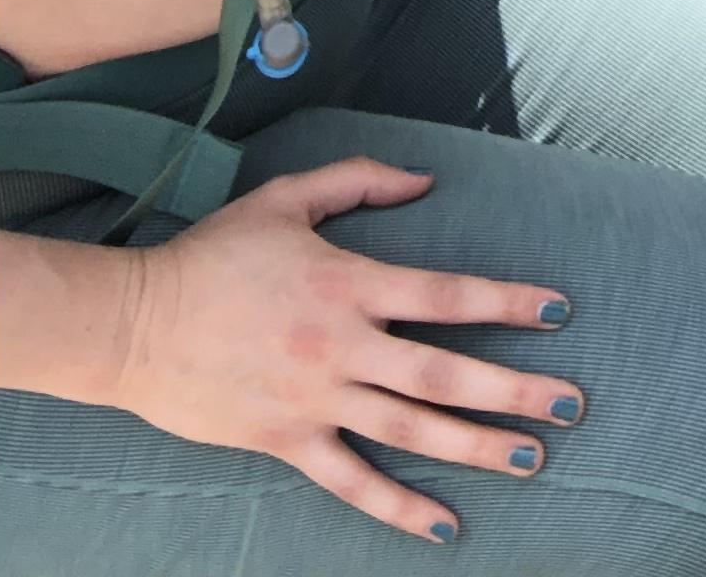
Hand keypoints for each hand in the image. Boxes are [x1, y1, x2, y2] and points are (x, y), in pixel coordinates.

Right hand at [114, 158, 582, 546]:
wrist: (133, 323)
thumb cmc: (212, 255)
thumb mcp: (287, 197)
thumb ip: (360, 181)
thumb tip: (425, 179)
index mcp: (349, 283)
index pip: (448, 294)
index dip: (507, 301)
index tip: (558, 310)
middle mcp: (342, 346)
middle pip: (444, 372)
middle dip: (514, 388)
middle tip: (572, 403)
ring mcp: (316, 399)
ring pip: (411, 429)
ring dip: (476, 446)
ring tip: (532, 459)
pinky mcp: (286, 441)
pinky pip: (352, 481)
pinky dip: (400, 505)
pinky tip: (443, 525)